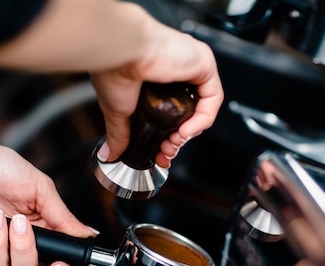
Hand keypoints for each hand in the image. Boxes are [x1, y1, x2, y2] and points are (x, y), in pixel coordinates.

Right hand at [90, 29, 221, 167]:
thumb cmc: (114, 69)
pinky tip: (185, 131)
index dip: (166, 138)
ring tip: (174, 141)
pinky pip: (213, 98)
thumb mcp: (117, 112)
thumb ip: (120, 134)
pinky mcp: (203, 63)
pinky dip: (203, 119)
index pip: (170, 114)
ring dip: (189, 132)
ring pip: (201, 107)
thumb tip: (111, 154)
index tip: (160, 153)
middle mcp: (175, 70)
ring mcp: (190, 66)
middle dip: (177, 139)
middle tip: (166, 150)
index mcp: (154, 79)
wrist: (121, 51)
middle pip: (187, 113)